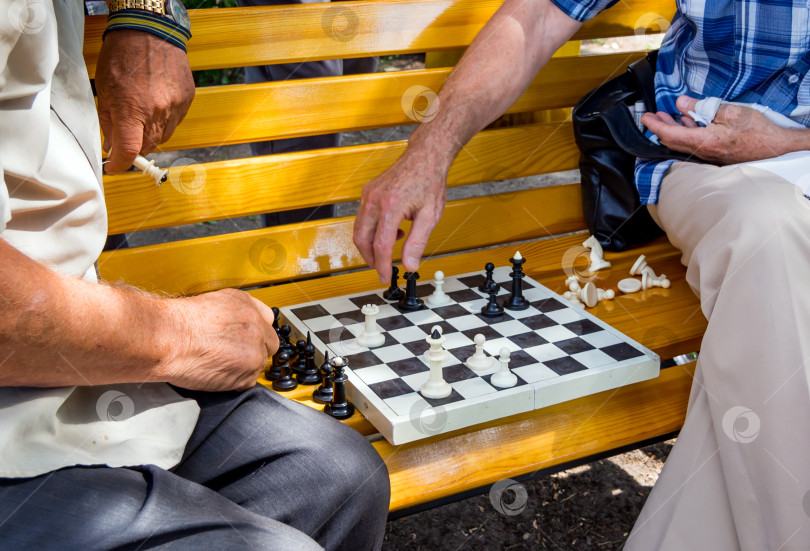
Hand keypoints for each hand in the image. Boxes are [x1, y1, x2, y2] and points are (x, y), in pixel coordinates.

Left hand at [96, 29, 194, 172]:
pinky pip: (176, 121)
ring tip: (142, 118)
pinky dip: (165, 120)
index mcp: (133, 109)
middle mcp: (158, 111)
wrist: (150, 31)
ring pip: (164, 136)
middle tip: (127, 140)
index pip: (129, 150)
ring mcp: (175, 106)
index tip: (115, 166)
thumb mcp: (106, 89)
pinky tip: (156, 106)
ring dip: (151, 134)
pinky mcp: (187, 99)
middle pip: (148, 146)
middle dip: (136, 147)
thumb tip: (113, 145)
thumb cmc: (123, 55)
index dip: (120, 163)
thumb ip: (110, 121)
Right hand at [163, 289, 278, 391]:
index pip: (267, 320)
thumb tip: (236, 325)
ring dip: (244, 366)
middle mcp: (255, 326)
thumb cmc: (178, 323)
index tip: (248, 338)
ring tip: (220, 364)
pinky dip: (235, 381)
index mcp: (247, 306)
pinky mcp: (247, 373)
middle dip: (255, 350)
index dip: (257, 332)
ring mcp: (254, 350)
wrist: (168, 339)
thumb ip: (232, 314)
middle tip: (233, 354)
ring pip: (259, 364)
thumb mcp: (211, 303)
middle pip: (269, 344)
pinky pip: (248, 381)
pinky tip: (218, 373)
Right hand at [353, 151, 446, 283]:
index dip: (382, 265)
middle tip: (383, 268)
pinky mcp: (367, 192)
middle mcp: (375, 199)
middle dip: (371, 258)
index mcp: (391, 205)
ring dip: (370, 245)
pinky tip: (391, 230)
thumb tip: (410, 264)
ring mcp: (368, 195)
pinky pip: (362, 218)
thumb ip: (417, 242)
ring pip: (359, 230)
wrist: (424, 156)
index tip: (386, 276)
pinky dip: (372, 231)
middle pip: (362, 239)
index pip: (381, 245)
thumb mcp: (430, 215)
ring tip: (391, 247)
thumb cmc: (429, 181)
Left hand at [641, 95, 795, 164]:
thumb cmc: (758, 131)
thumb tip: (682, 103)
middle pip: (672, 141)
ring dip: (673, 128)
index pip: (669, 135)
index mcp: (703, 141)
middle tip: (653, 115)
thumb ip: (703, 107)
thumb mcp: (729, 112)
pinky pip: (694, 144)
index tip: (646, 116)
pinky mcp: (715, 154)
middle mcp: (702, 152)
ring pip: (683, 142)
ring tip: (668, 116)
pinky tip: (688, 122)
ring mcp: (708, 155)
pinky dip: (687, 132)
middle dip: (660, 127)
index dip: (655, 125)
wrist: (777, 148)